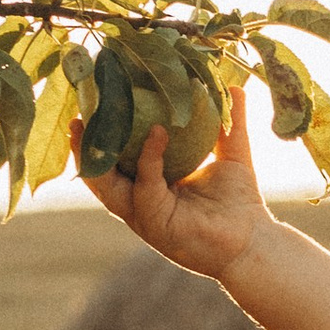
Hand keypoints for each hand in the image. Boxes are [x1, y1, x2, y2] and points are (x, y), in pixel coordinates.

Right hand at [75, 77, 275, 285]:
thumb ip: (229, 123)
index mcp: (149, 186)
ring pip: (106, 185)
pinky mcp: (155, 224)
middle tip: (75, 112)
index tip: (93, 102)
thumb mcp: (231, 155)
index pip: (114, 159)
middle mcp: (140, 202)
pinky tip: (157, 133)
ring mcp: (144, 215)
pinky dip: (149, 158)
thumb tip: (234, 87)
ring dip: (93, 156)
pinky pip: (146, 186)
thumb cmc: (240, 204)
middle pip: (98, 173)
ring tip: (86, 124)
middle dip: (82, 145)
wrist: (254, 242)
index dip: (101, 134)